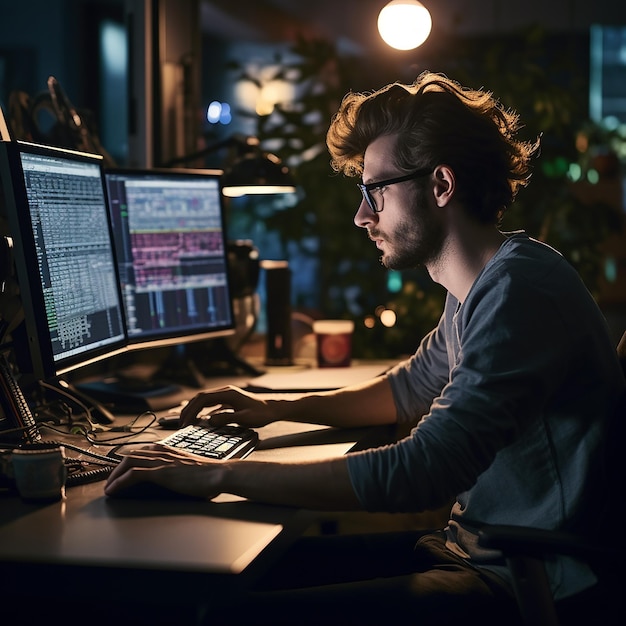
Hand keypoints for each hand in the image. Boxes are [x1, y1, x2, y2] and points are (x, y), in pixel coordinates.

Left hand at [104, 445, 225, 498]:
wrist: (220, 474)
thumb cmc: (210, 474)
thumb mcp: (189, 468)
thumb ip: (178, 469)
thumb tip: (174, 478)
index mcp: (169, 450)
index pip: (142, 451)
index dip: (128, 461)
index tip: (120, 472)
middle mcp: (163, 452)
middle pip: (131, 454)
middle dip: (116, 468)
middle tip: (110, 482)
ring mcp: (161, 461)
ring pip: (128, 462)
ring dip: (114, 475)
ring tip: (108, 487)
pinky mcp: (161, 472)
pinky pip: (133, 474)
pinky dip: (120, 482)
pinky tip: (113, 491)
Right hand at [179, 385, 276, 427]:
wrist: (273, 409)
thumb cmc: (261, 414)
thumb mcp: (245, 418)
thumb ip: (227, 418)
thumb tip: (209, 420)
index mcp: (228, 393)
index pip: (203, 399)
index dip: (192, 410)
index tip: (186, 423)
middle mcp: (225, 392)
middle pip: (200, 398)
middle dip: (189, 410)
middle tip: (181, 424)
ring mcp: (226, 396)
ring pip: (204, 400)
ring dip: (193, 410)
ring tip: (185, 423)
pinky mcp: (228, 401)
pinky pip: (210, 404)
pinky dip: (201, 411)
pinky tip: (198, 421)